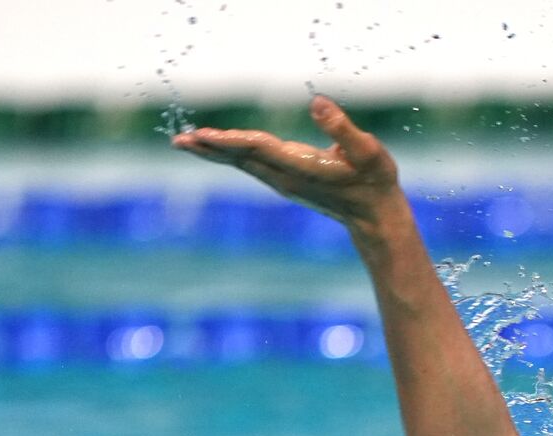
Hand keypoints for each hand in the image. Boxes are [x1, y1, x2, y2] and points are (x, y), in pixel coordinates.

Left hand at [172, 95, 405, 234]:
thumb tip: (316, 102)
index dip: (230, 139)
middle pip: (240, 158)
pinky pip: (249, 166)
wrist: (375, 217)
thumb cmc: (374, 181)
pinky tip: (216, 150)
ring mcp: (283, 182)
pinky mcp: (285, 182)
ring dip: (213, 152)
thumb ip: (341, 128)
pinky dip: (228, 156)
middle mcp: (285, 177)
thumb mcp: (367, 151)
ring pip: (241, 163)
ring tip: (186, 143)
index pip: (257, 149)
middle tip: (178, 140)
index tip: (202, 135)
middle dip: (209, 148)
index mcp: (301, 167)